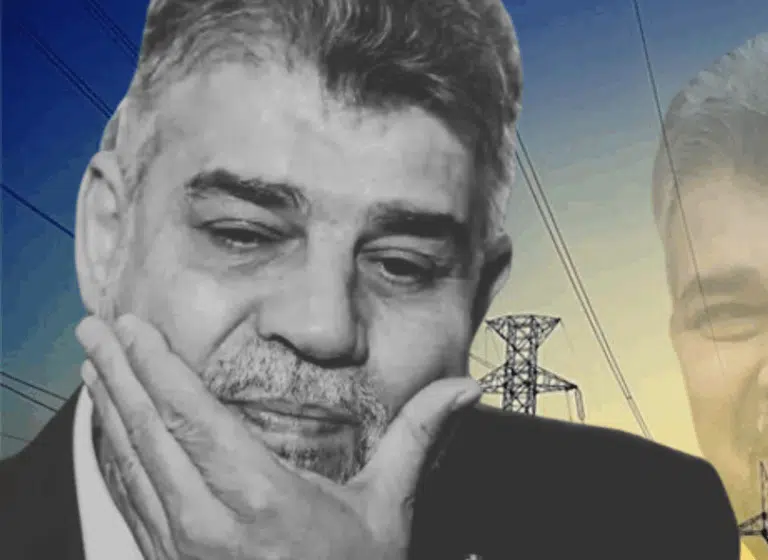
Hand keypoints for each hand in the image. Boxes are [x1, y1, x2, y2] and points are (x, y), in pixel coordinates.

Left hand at [75, 314, 481, 559]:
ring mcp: (181, 548)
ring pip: (130, 466)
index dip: (158, 368)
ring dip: (109, 410)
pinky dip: (115, 459)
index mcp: (261, 500)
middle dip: (119, 374)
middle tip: (97, 331)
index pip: (193, 418)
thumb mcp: (387, 511)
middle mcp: (208, 524)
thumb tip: (462, 390)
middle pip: (149, 434)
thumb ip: (416, 438)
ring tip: (96, 368)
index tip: (136, 329)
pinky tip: (111, 436)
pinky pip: (130, 503)